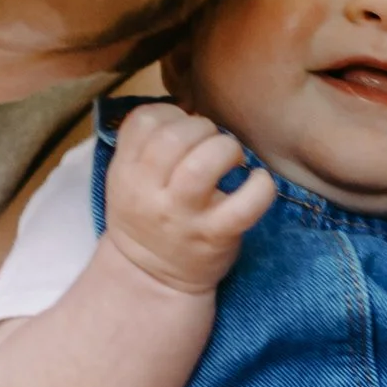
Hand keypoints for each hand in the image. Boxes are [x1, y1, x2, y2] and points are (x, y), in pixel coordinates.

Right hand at [103, 102, 275, 295]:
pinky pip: (245, 204)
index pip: (145, 121)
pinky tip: (258, 182)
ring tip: (232, 159)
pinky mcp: (216, 236)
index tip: (183, 129)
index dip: (172, 114)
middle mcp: (149, 193)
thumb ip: (144, 142)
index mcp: (125, 173)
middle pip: (174, 137)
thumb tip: (185, 108)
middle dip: (203, 128)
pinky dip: (261, 186)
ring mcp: (183, 216)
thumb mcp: (127, 179)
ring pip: (204, 163)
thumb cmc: (147, 217)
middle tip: (212, 143)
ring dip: (226, 148)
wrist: (151, 278)